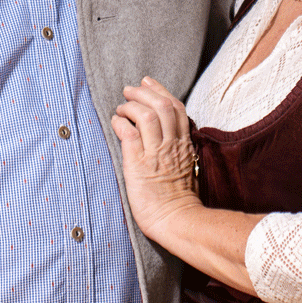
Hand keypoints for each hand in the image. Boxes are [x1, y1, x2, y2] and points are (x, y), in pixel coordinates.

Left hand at [110, 76, 200, 241]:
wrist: (177, 220)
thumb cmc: (179, 200)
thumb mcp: (187, 167)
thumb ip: (179, 149)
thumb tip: (168, 136)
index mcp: (185, 144)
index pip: (176, 108)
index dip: (161, 91)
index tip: (148, 82)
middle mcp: (172, 144)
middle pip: (163, 105)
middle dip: (144, 92)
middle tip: (129, 89)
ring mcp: (156, 153)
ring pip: (147, 115)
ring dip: (131, 105)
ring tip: (121, 107)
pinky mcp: (139, 164)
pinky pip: (129, 133)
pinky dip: (120, 122)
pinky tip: (115, 122)